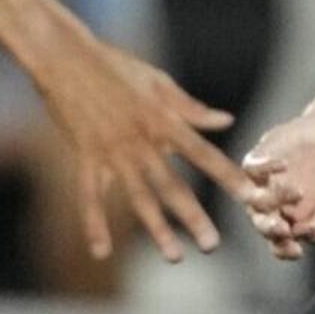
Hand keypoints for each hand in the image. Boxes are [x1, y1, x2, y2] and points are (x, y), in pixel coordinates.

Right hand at [32, 29, 242, 262]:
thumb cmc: (114, 65)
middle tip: (211, 246)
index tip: (250, 197)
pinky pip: (90, 196)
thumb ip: (191, 108)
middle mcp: (141, 141)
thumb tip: (226, 121)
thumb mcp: (158, 82)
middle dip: (193, 217)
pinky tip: (101, 251)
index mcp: (162, 120)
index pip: (202, 154)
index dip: (227, 176)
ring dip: (156, 228)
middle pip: (171, 185)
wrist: (65, 57)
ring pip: (137, 197)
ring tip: (175, 256)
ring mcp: (112, 152)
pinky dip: (93, 224)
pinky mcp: (86, 156)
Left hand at [241, 117, 314, 259]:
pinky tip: (284, 165)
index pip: (279, 245)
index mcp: (286, 224)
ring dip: (274, 200)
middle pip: (261, 224)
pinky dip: (266, 168)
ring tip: (298, 192)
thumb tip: (305, 235)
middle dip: (270, 229)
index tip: (297, 251)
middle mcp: (268, 209)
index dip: (285, 250)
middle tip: (283, 228)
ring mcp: (259, 186)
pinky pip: (252, 169)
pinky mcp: (254, 163)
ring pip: (254, 200)